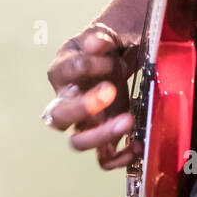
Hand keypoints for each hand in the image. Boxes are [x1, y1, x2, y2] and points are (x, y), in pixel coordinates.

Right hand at [44, 28, 141, 170]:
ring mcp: (82, 123)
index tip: (111, 60)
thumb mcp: (98, 39)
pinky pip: (103, 158)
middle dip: (84, 107)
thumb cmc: (97, 52)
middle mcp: (64, 102)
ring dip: (102, 134)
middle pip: (60, 116)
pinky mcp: (101, 137)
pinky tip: (136, 145)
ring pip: (78, 141)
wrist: (106, 61)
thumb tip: (98, 43)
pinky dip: (119, 157)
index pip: (70, 71)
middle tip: (109, 92)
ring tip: (127, 121)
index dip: (91, 65)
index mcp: (61, 72)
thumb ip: (98, 41)